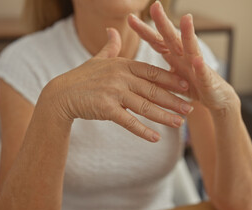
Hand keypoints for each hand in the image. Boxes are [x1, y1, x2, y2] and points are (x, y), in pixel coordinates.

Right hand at [41, 28, 192, 141]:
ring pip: (145, 106)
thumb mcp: (97, 59)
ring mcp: (113, 92)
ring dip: (164, 116)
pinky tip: (156, 138)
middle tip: (190, 108)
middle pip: (153, 90)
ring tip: (179, 124)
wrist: (61, 94)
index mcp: (123, 64)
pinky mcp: (106, 108)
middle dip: (174, 100)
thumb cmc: (81, 77)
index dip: (171, 79)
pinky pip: (128, 121)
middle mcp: (121, 77)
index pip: (153, 72)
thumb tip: (113, 30)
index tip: (187, 86)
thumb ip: (111, 46)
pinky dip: (143, 130)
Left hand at [128, 1, 239, 112]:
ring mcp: (198, 67)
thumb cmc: (192, 87)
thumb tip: (132, 72)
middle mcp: (185, 57)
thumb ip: (155, 74)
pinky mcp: (208, 81)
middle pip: (172, 37)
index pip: (157, 41)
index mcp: (174, 56)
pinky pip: (203, 73)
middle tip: (155, 6)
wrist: (216, 99)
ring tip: (186, 18)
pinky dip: (200, 67)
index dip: (144, 31)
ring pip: (192, 48)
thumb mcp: (169, 81)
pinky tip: (198, 60)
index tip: (130, 19)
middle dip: (163, 22)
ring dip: (189, 34)